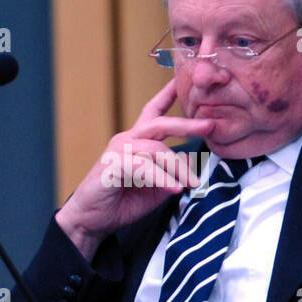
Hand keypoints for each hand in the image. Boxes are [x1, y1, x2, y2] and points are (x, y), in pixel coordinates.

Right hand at [56, 79, 213, 259]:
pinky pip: (143, 167)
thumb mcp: (156, 186)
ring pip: (155, 149)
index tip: (182, 81)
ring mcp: (118, 151)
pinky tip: (175, 189)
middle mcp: (127, 140)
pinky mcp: (111, 165)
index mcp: (138, 142)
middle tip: (209, 125)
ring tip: (194, 182)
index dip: (167, 95)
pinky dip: (162, 178)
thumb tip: (191, 159)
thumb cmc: (122, 201)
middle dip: (186, 124)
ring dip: (178, 166)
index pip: (153, 112)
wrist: (92, 220)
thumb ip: (172, 172)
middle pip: (159, 124)